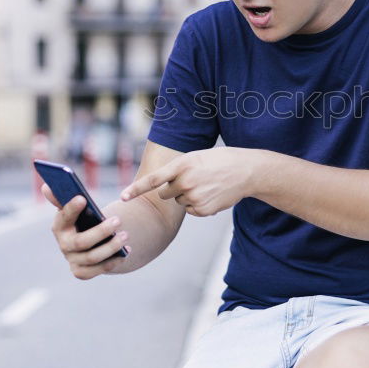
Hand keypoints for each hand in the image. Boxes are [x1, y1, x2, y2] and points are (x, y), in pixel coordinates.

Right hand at [43, 184, 129, 279]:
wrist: (91, 243)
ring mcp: (73, 260)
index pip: (63, 218)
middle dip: (100, 232)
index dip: (71, 209)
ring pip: (92, 257)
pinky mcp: (82, 272)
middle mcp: (64, 245)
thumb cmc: (84, 219)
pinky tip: (127, 250)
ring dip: (111, 247)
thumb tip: (45, 187)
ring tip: (125, 235)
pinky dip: (114, 261)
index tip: (82, 198)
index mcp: (59, 226)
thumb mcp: (77, 208)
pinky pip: (99, 269)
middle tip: (118, 220)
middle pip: (80, 242)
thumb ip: (65, 197)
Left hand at [119, 147, 260, 216]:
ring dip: (188, 195)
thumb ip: (177, 170)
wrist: (245, 171)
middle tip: (192, 179)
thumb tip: (164, 190)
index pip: (153, 180)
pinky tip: (211, 195)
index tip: (123, 197)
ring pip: (179, 202)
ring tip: (206, 185)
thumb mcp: (196, 158)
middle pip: (165, 193)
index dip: (136, 189)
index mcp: (182, 165)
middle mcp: (185, 182)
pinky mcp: (202, 210)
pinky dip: (197, 205)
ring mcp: (194, 197)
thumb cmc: (219, 161)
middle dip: (173, 189)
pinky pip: (190, 210)